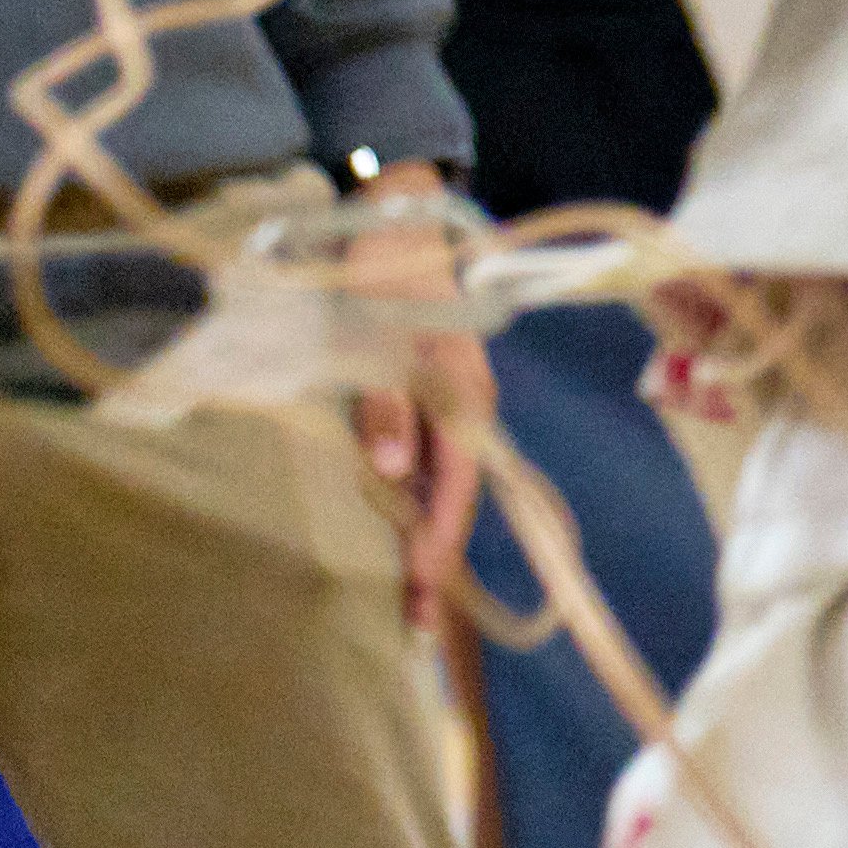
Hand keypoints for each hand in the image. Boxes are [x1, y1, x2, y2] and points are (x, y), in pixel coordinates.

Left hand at [340, 185, 490, 613]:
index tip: (419, 604)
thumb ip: (386, 403)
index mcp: (465, 399)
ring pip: (447, 486)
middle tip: (415, 628)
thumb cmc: (386, 275)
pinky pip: (435, 464)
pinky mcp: (435, 397)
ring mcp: (454, 406)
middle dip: (438, 564)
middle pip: (457, 501)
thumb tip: (394, 474)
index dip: (436, 550)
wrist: (399, 219)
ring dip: (428, 539)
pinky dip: (419, 505)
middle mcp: (468, 411)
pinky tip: (401, 529)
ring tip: (409, 595)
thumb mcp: (379, 334)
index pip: (454, 493)